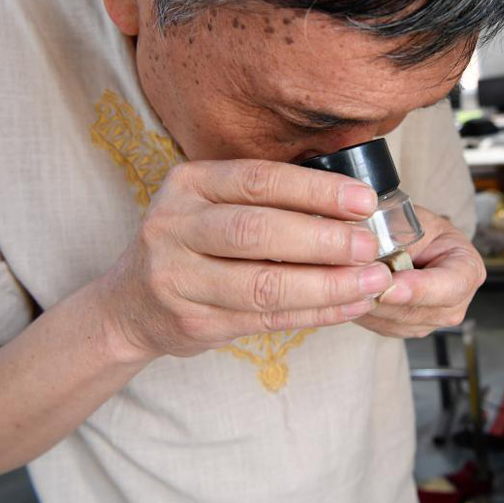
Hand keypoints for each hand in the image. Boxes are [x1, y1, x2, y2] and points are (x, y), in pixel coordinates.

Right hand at [97, 160, 394, 358]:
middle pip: (258, 231)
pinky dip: (315, 313)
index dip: (316, 190)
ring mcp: (178, 278)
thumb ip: (267, 200)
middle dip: (324, 240)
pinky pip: (267, 319)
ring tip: (372, 282)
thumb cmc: (192, 244)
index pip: (259, 180)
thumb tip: (353, 205)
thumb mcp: (211, 204)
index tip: (364, 201)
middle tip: (370, 246)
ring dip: (327, 285)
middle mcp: (175, 226)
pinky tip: (350, 306)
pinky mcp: (194, 321)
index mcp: (188, 184)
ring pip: (264, 284)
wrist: (130, 304)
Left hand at [353, 207, 485, 337]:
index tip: (391, 284)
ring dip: (369, 304)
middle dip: (384, 298)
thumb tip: (370, 252)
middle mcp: (455, 302)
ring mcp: (431, 320)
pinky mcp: (405, 328)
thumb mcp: (412, 220)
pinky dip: (363, 310)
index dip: (420, 288)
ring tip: (347, 281)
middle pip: (420, 311)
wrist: (408, 239)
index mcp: (467, 269)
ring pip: (395, 322)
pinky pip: (380, 325)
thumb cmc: (416, 226)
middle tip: (354, 281)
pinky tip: (350, 292)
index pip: (451, 286)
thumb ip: (397, 238)